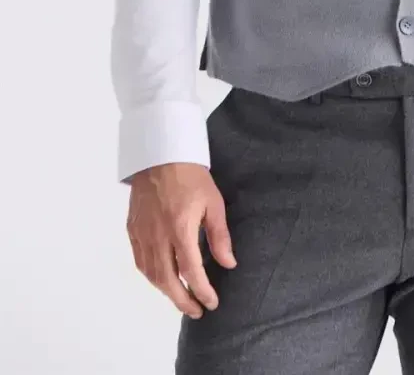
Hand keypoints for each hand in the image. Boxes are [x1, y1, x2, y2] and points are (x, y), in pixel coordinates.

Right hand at [126, 162, 236, 317]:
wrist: (161, 155)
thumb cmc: (191, 176)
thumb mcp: (213, 202)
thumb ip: (220, 236)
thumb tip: (229, 263)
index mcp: (180, 227)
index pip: (191, 271)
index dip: (202, 291)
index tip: (212, 302)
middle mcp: (158, 235)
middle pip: (168, 280)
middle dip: (183, 300)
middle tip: (197, 311)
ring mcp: (142, 233)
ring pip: (151, 274)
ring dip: (166, 291)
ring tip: (182, 298)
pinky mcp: (132, 229)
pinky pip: (140, 262)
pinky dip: (152, 276)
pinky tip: (162, 279)